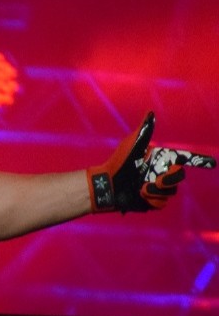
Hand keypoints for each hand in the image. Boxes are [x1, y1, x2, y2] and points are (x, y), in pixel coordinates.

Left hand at [87, 112, 215, 211]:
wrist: (107, 185)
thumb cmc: (118, 162)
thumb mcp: (132, 145)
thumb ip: (144, 131)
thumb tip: (150, 113)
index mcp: (160, 159)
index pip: (184, 159)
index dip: (199, 160)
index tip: (212, 163)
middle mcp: (161, 173)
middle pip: (179, 177)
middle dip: (170, 179)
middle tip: (156, 179)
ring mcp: (158, 188)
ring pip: (171, 191)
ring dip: (156, 190)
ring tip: (141, 187)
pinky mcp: (153, 201)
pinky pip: (162, 202)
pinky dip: (151, 198)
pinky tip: (140, 194)